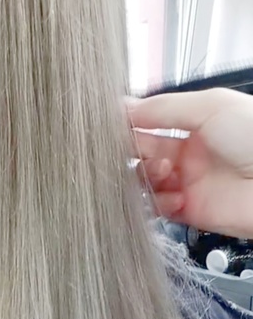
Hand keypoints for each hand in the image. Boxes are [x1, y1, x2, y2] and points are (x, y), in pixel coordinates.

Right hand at [128, 88, 252, 237]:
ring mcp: (188, 183)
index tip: (108, 124)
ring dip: (145, 176)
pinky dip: (157, 203)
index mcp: (195, 124)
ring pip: (144, 182)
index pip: (148, 122)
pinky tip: (174, 195)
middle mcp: (188, 154)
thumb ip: (163, 108)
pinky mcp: (190, 212)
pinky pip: (158, 209)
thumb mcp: (211, 106)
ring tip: (164, 172)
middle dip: (131, 150)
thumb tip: (124, 107)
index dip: (128, 123)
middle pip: (142, 152)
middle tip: (127, 149)